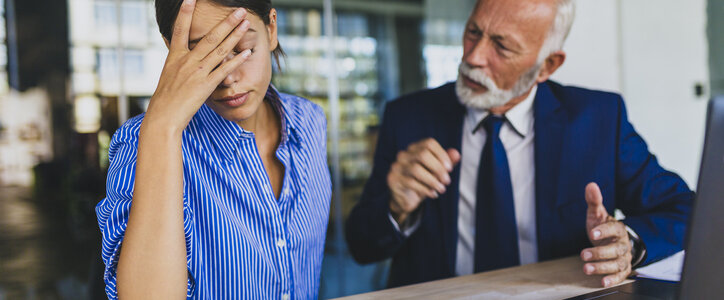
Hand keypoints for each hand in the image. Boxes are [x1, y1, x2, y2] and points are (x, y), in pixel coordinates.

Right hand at [144, 0, 252, 132]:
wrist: (164, 116)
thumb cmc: (166, 98)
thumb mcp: (169, 74)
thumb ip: (178, 61)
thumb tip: (179, 50)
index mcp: (175, 56)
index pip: (180, 29)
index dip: (185, 13)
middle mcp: (187, 61)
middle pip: (210, 37)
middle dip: (226, 22)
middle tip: (239, 10)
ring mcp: (197, 72)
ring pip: (220, 49)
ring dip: (235, 35)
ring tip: (246, 23)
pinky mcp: (206, 85)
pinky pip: (224, 70)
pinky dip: (236, 61)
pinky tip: (247, 53)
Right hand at [387, 138, 460, 223]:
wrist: (406, 199)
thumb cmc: (422, 182)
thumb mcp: (436, 172)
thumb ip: (446, 162)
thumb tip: (457, 154)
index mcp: (414, 149)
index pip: (429, 143)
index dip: (441, 154)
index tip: (450, 168)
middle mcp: (403, 155)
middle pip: (422, 154)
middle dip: (438, 168)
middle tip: (447, 181)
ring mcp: (396, 166)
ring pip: (416, 169)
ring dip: (433, 180)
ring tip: (441, 189)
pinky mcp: (393, 179)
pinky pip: (411, 182)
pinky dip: (425, 189)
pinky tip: (432, 194)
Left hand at [580, 183, 631, 286]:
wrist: (613, 241)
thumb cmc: (603, 228)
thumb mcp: (597, 214)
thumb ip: (594, 201)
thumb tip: (591, 185)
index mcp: (618, 229)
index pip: (614, 229)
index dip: (604, 231)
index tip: (592, 233)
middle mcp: (623, 244)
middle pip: (615, 249)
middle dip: (600, 253)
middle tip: (583, 254)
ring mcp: (623, 257)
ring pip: (617, 264)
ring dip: (602, 267)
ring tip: (586, 268)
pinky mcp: (622, 269)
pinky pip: (620, 276)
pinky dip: (612, 279)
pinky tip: (601, 281)